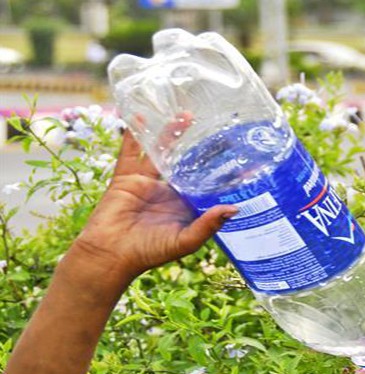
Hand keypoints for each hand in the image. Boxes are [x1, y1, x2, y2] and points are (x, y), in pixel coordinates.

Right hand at [73, 130, 235, 279]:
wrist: (112, 253)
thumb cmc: (150, 252)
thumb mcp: (185, 241)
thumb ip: (208, 225)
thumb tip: (235, 209)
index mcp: (184, 207)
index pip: (205, 185)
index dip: (218, 173)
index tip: (239, 158)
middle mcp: (168, 193)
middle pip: (185, 164)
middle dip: (197, 147)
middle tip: (215, 126)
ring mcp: (147, 183)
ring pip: (161, 153)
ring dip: (170, 133)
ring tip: (184, 114)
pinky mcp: (126, 178)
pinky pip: (131, 152)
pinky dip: (134, 134)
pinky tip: (141, 116)